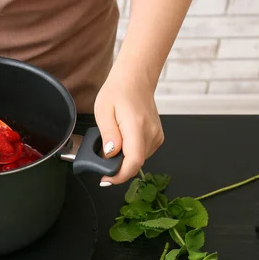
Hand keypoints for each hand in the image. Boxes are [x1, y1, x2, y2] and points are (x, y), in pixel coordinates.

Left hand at [93, 61, 163, 185]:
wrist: (135, 79)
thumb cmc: (118, 92)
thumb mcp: (103, 111)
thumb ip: (108, 135)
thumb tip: (110, 154)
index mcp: (137, 126)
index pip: (134, 161)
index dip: (120, 175)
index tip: (105, 179)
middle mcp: (151, 133)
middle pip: (135, 163)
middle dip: (117, 166)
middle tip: (101, 157)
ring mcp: (156, 135)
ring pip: (138, 159)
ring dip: (123, 159)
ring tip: (112, 142)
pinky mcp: (157, 137)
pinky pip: (142, 152)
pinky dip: (130, 152)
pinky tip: (122, 140)